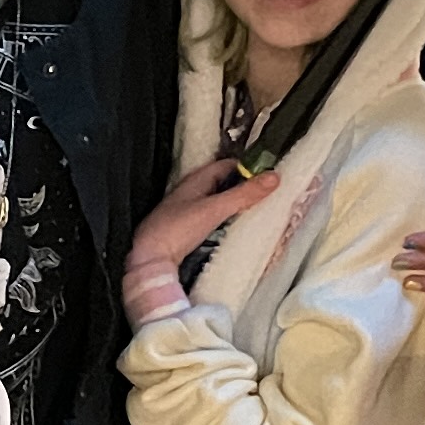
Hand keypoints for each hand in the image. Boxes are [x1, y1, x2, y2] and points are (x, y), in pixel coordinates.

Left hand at [126, 155, 278, 315]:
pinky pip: (212, 218)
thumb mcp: (215, 209)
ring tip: (258, 210)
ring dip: (235, 204)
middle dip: (244, 187)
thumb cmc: (177, 229)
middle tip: (268, 194)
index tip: (269, 175)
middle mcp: (191, 192)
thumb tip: (274, 177)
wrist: (149, 259)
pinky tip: (235, 228)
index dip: (247, 167)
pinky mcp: (186, 229)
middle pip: (224, 183)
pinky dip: (226, 219)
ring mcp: (188, 211)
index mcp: (196, 180)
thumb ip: (243, 194)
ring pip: (218, 201)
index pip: (227, 165)